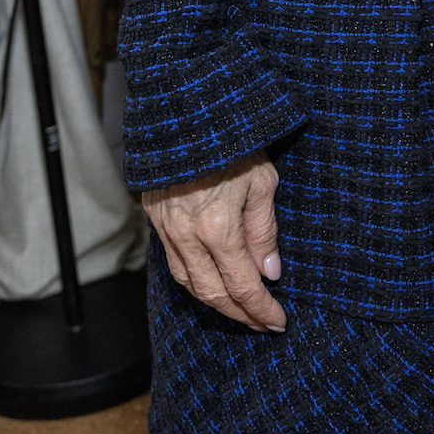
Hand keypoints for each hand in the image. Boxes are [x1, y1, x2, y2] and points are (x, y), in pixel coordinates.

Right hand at [142, 152, 285, 330]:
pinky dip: (194, 282)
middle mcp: (187, 235)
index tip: (278, 321)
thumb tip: (270, 273)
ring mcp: (167, 229)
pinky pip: (174, 264)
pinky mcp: (156, 219)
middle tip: (261, 324)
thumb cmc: (234, 140)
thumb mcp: (263, 181)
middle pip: (213, 294)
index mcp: (217, 227)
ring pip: (189, 283)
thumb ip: (264, 231)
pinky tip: (212, 285)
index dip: (261, 308)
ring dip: (215, 304)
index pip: (242, 285)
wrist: (188, 109)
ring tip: (240, 311)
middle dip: (239, 315)